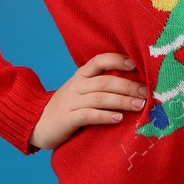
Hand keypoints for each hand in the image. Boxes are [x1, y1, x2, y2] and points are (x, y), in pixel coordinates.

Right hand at [30, 52, 148, 150]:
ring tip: (140, 105)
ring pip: (100, 97)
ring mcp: (71, 101)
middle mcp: (77, 85)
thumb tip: (134, 85)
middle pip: (105, 81)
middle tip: (146, 92)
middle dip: (128, 85)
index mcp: (81, 75)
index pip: (99, 60)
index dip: (117, 59)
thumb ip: (101, 86)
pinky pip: (88, 115)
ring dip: (122, 101)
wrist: (37, 123)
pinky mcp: (67, 119)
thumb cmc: (68, 107)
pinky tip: (118, 118)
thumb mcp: (82, 91)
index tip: (136, 64)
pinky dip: (105, 116)